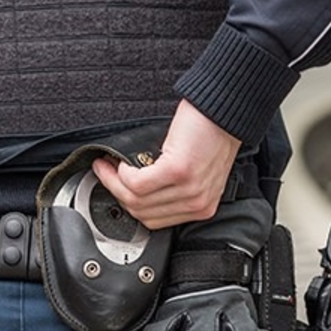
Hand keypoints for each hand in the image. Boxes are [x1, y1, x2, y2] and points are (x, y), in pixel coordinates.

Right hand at [92, 100, 240, 228]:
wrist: (226, 111)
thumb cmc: (212, 134)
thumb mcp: (198, 173)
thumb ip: (175, 189)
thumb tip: (139, 190)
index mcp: (201, 207)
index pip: (155, 220)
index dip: (129, 205)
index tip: (116, 189)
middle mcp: (197, 202)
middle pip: (141, 212)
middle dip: (116, 193)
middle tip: (104, 173)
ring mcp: (188, 188)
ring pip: (135, 199)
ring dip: (113, 181)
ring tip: (107, 166)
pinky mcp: (177, 170)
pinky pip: (137, 183)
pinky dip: (123, 173)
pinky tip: (122, 162)